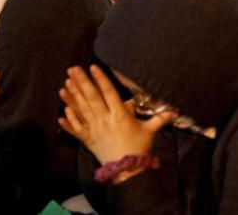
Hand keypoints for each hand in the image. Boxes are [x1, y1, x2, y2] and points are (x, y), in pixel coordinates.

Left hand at [58, 65, 174, 164]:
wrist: (126, 170)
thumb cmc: (138, 148)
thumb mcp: (149, 131)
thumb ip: (160, 118)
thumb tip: (175, 110)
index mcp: (119, 115)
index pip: (109, 93)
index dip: (101, 79)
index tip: (93, 67)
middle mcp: (105, 120)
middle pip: (92, 98)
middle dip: (82, 83)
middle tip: (73, 69)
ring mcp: (95, 130)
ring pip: (82, 111)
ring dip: (73, 97)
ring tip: (65, 84)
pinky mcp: (88, 140)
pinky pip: (76, 130)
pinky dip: (69, 122)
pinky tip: (62, 112)